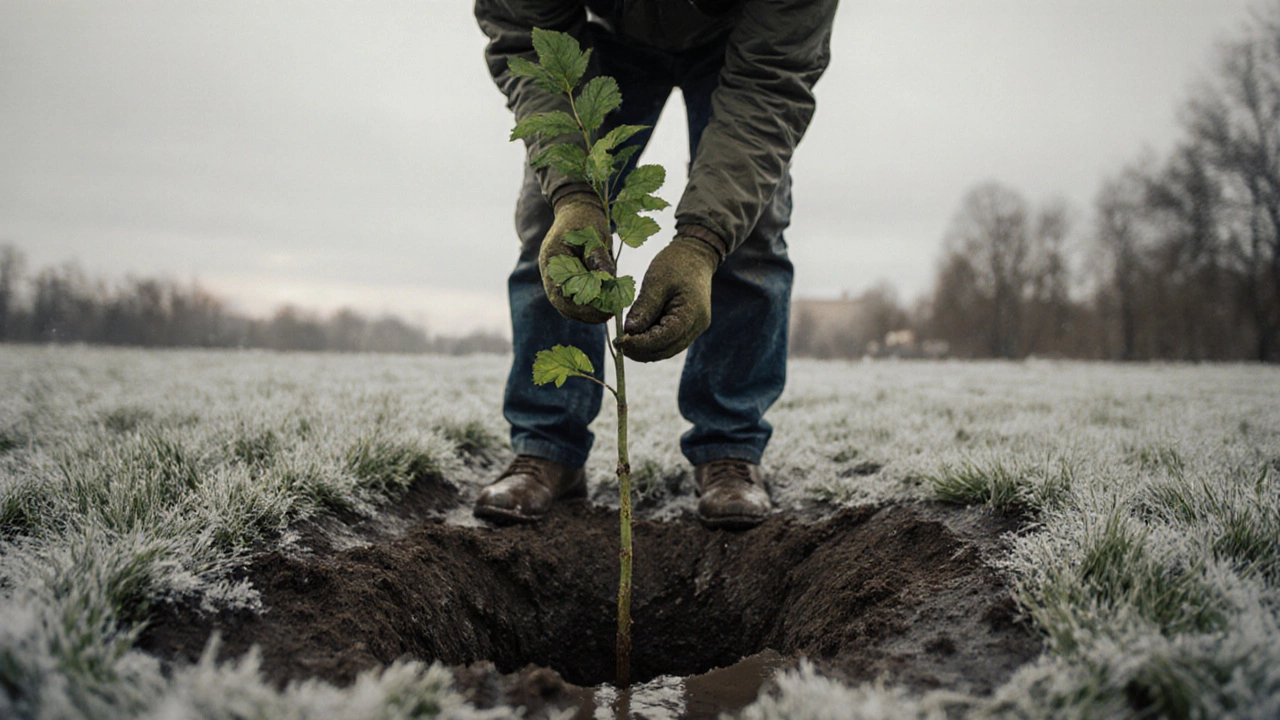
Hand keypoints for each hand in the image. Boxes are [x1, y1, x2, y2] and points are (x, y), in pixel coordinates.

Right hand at [539, 193, 614, 323]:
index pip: (563, 296)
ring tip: (610, 309)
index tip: (607, 311)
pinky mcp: (566, 280)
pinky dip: (589, 304)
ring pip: (568, 306)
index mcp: (552, 261)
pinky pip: (574, 299)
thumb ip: (599, 257)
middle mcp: (551, 273)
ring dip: (588, 312)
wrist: (578, 210)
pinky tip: (605, 302)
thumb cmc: (586, 220)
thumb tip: (607, 277)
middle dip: (588, 314)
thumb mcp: (594, 235)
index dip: (585, 308)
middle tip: (611, 314)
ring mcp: (556, 278)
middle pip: (564, 306)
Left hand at [615, 235, 719, 361]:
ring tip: (625, 339)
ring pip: (667, 349)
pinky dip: (652, 341)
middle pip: (666, 350)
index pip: (664, 339)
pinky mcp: (688, 327)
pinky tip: (637, 335)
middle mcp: (696, 326)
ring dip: (645, 349)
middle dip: (641, 351)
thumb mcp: (656, 281)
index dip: (641, 344)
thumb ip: (644, 307)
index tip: (620, 342)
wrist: (695, 255)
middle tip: (618, 344)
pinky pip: (669, 341)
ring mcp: (694, 329)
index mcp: (691, 314)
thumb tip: (630, 331)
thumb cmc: (676, 264)